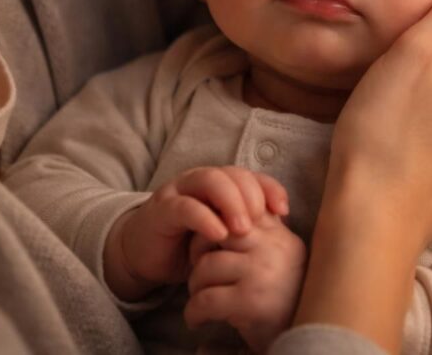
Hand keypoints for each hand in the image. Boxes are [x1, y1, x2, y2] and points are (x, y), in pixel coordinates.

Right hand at [103, 166, 288, 301]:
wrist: (147, 257)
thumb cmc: (191, 245)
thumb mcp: (224, 236)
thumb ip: (247, 226)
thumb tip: (282, 226)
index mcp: (222, 184)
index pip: (252, 176)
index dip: (271, 189)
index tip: (284, 211)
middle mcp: (202, 180)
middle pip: (233, 173)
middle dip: (251, 195)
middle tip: (259, 222)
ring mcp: (180, 191)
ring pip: (210, 180)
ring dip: (231, 201)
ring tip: (242, 228)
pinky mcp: (162, 208)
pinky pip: (185, 206)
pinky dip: (205, 218)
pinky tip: (219, 234)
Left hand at [184, 213, 306, 353]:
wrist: (306, 338)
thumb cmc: (286, 299)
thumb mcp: (281, 258)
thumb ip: (262, 234)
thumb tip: (229, 210)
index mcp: (280, 235)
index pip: (241, 209)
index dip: (218, 222)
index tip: (210, 243)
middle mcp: (273, 248)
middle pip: (219, 230)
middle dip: (199, 249)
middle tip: (198, 270)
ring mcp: (262, 272)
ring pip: (207, 265)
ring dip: (195, 285)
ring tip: (199, 297)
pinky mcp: (250, 301)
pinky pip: (205, 299)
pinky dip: (194, 312)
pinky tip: (197, 319)